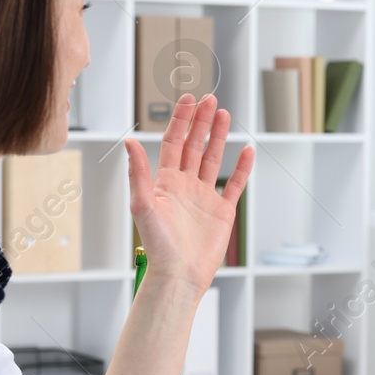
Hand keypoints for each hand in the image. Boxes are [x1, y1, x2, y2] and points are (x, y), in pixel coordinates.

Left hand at [124, 94, 253, 293]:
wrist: (179, 275)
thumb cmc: (158, 246)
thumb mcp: (143, 205)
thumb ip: (138, 172)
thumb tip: (128, 141)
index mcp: (165, 182)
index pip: (173, 142)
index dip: (181, 120)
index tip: (188, 99)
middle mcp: (185, 185)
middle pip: (194, 145)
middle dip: (202, 121)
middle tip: (210, 99)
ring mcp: (204, 197)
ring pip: (213, 159)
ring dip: (219, 137)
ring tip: (225, 115)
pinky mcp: (222, 211)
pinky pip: (233, 184)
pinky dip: (241, 168)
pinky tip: (246, 152)